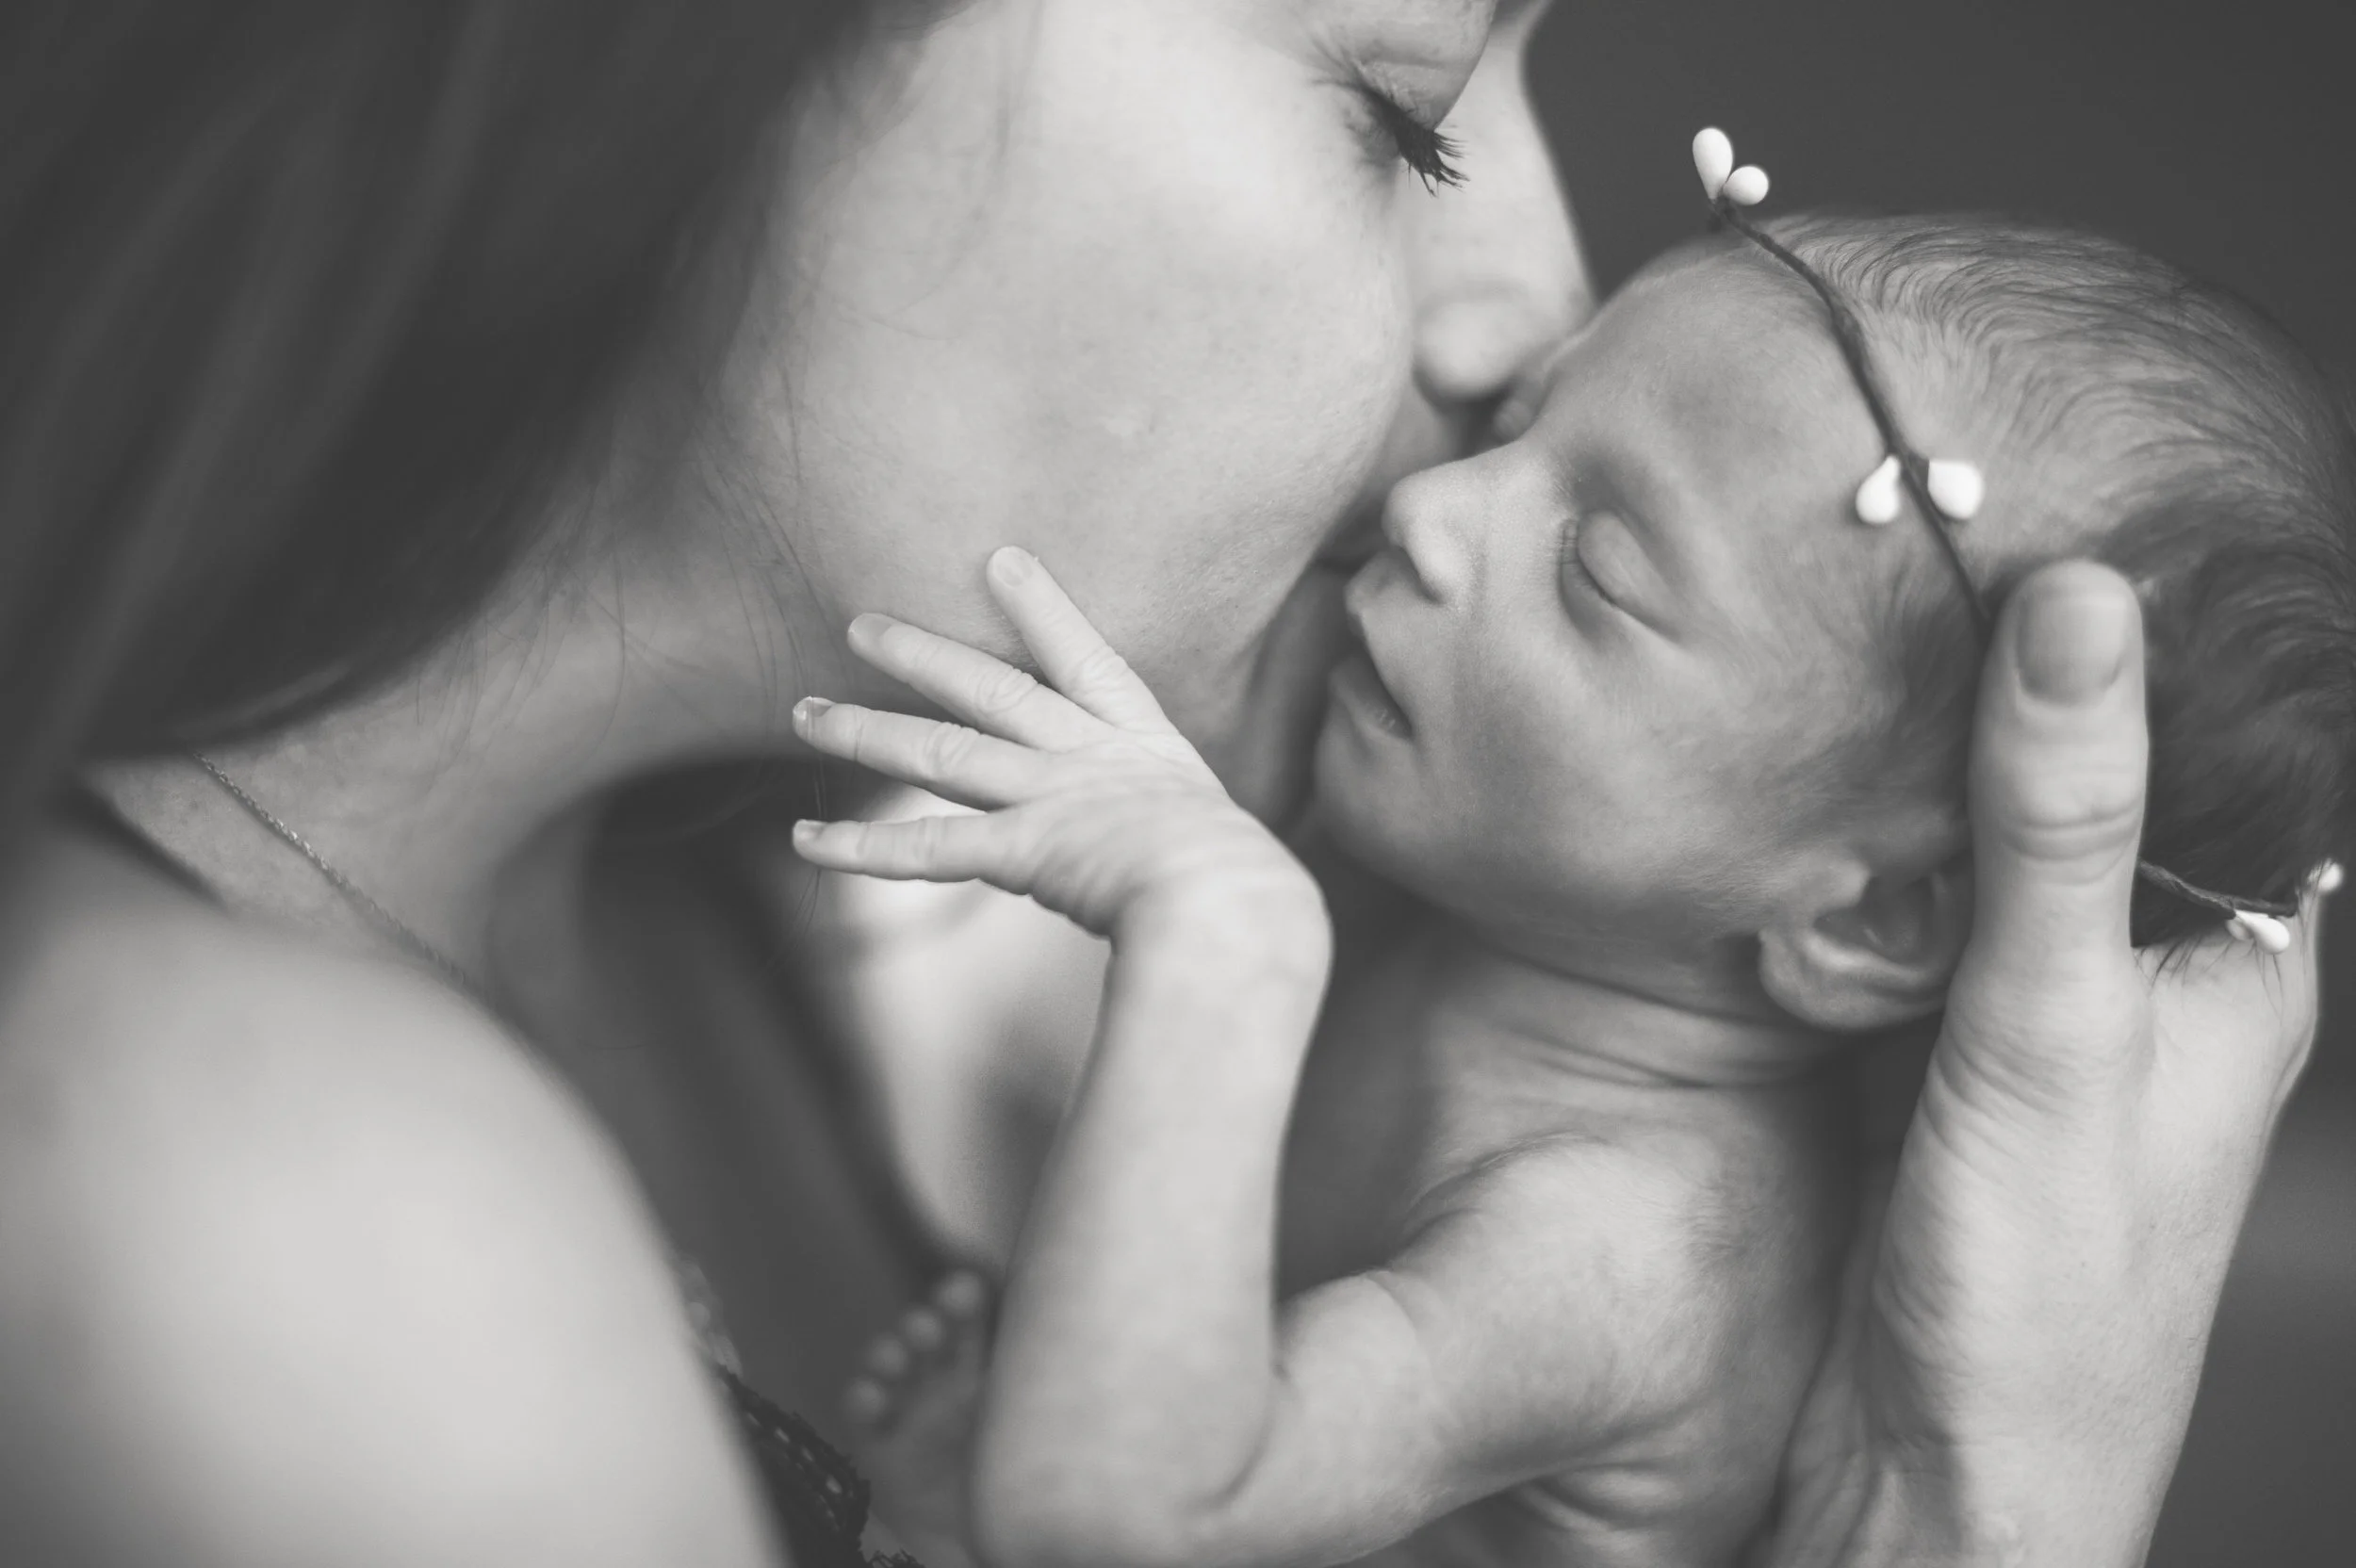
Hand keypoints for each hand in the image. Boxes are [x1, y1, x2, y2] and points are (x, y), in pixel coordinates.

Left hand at [790, 546, 1322, 943]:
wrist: (1236, 909)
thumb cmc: (1246, 893)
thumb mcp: (1219, 842)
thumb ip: (1178, 837)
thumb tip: (1180, 859)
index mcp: (1146, 749)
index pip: (1088, 661)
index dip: (1043, 607)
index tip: (1002, 561)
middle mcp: (1088, 759)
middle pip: (990, 689)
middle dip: (921, 653)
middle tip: (860, 624)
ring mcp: (1051, 798)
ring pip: (939, 752)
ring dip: (866, 731)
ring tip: (806, 714)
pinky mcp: (1021, 848)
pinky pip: (924, 847)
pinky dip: (861, 847)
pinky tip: (809, 841)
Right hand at [1753, 563, 2327, 1567]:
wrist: (1927, 1486)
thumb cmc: (2046, 1301)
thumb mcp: (2059, 1033)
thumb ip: (2062, 826)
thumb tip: (2080, 605)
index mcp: (2240, 962)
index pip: (2219, 738)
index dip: (2145, 627)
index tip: (2047, 503)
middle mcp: (2144, 977)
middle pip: (2086, 778)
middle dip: (2006, 682)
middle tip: (1908, 545)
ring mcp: (2032, 1015)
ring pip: (1984, 840)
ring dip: (1916, 765)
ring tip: (1840, 636)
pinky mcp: (1929, 1050)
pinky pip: (1900, 909)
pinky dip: (1854, 853)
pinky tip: (1795, 798)